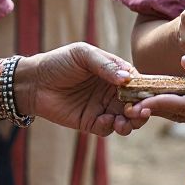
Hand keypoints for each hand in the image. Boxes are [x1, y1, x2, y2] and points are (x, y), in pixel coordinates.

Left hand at [17, 42, 142, 135]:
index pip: (138, 82)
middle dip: (142, 109)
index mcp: (114, 72)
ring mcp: (102, 107)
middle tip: (140, 111)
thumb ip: (105, 65)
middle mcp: (112, 91)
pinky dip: (111, 127)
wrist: (34, 82)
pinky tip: (105, 120)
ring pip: (126, 119)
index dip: (146, 89)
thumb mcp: (83, 55)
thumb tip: (127, 78)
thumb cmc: (59, 62)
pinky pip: (107, 128)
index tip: (150, 95)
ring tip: (125, 120)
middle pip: (137, 104)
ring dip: (131, 122)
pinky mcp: (91, 122)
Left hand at [123, 53, 184, 129]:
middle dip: (151, 109)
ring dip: (158, 108)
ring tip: (136, 101)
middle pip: (173, 113)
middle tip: (127, 104)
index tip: (139, 102)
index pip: (180, 106)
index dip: (158, 103)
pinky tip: (158, 98)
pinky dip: (170, 106)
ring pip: (177, 114)